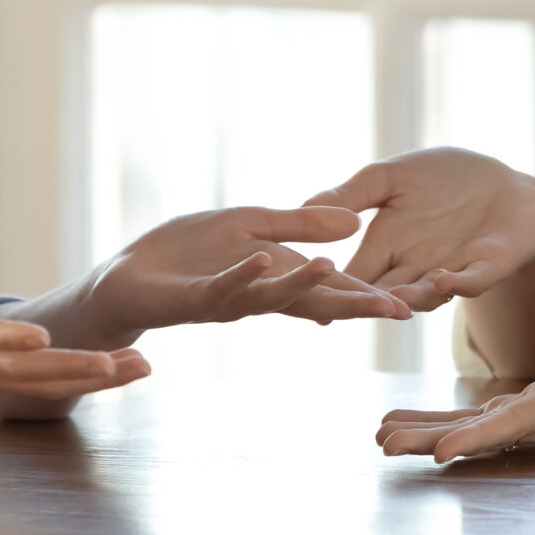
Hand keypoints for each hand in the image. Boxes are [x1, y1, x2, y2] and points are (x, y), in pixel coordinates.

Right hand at [0, 236, 149, 399]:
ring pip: (42, 386)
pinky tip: (125, 371)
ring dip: (92, 379)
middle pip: (22, 372)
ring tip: (140, 367)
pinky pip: (46, 387)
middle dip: (71, 368)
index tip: (40, 337)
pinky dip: (86, 383)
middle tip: (116, 362)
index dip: (6, 339)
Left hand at [85, 206, 411, 340]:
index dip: (368, 295)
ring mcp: (224, 299)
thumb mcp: (249, 224)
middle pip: (313, 301)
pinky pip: (219, 288)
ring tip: (332, 269)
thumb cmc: (185, 254)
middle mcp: (257, 294)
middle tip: (398, 310)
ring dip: (301, 285)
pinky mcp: (189, 299)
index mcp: (276, 276)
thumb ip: (298, 225)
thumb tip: (352, 227)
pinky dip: (240, 276)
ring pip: (271, 296)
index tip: (409, 304)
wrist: (125, 278)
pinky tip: (259, 262)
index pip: (330, 288)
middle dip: (354, 303)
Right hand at [308, 148, 534, 311]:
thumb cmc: (445, 177)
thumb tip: (303, 204)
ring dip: (411, 299)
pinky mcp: (487, 268)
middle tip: (347, 311)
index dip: (332, 287)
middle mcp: (413, 269)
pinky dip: (458, 285)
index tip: (304, 296)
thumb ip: (353, 194)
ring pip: (425, 296)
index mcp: (384, 247)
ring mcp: (450, 272)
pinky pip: (471, 283)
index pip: (352, 275)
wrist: (505, 181)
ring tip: (396, 300)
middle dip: (369, 303)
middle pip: (384, 295)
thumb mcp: (391, 177)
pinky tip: (443, 281)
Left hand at [376, 317, 534, 462]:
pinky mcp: (517, 409)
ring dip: (423, 434)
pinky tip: (399, 422)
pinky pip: (469, 420)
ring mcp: (524, 418)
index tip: (441, 455)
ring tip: (380, 436)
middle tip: (385, 446)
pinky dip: (435, 423)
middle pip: (479, 435)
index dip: (479, 439)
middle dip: (432, 442)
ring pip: (467, 430)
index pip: (517, 424)